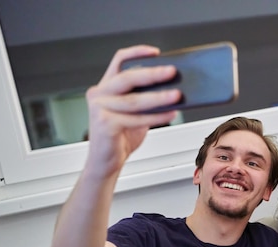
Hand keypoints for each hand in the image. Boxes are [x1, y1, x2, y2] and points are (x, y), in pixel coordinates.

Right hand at [85, 45, 180, 175]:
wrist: (106, 162)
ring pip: (134, 100)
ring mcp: (100, 108)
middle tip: (173, 72)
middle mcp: (99, 94)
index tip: (156, 52)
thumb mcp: (134, 113)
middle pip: (127, 78)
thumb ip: (144, 99)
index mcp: (105, 87)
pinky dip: (156, 117)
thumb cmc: (120, 137)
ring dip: (159, 97)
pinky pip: (136, 119)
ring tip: (177, 95)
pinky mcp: (105, 124)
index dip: (137, 53)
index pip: (119, 61)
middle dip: (153, 74)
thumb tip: (173, 89)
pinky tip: (170, 114)